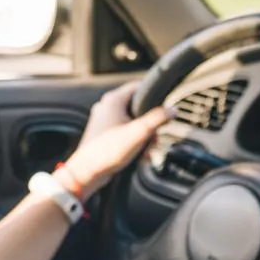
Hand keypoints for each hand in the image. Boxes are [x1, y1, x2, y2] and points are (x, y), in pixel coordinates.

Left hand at [56, 82, 172, 198]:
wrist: (87, 172)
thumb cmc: (108, 151)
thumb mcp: (139, 133)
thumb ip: (158, 119)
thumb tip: (173, 110)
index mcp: (113, 100)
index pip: (138, 87)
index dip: (153, 96)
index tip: (163, 107)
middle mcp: (106, 107)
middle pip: (136, 108)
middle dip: (149, 124)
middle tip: (155, 137)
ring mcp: (103, 121)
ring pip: (130, 122)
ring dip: (142, 135)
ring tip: (147, 150)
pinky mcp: (102, 134)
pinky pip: (123, 132)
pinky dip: (132, 141)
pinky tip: (139, 155)